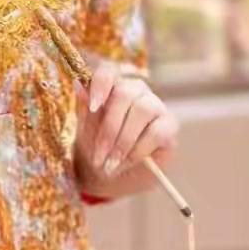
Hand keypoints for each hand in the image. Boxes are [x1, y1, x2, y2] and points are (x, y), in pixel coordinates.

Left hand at [74, 63, 178, 197]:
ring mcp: (155, 106)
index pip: (108, 72)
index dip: (100, 85)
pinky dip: (139, 149)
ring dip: (124, 141)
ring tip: (111, 163)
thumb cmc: (97, 148)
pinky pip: (157, 131)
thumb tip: (78, 83)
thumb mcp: (86, 130)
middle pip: (125, 93)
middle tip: (98, 157)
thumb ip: (84, 106)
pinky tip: (128, 161)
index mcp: (112, 87)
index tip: (93, 107)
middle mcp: (136, 91)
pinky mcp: (170, 125)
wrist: (111, 178)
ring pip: (142, 109)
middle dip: (109, 129)